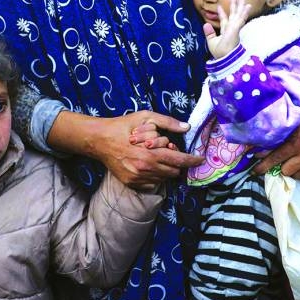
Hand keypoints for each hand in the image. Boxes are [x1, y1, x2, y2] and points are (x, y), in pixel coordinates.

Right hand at [83, 111, 201, 188]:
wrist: (99, 140)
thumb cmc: (123, 126)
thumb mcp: (145, 116)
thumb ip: (167, 122)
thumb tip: (186, 127)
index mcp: (150, 154)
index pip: (179, 160)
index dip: (192, 160)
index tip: (200, 159)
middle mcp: (145, 169)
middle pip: (173, 172)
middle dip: (176, 162)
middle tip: (168, 151)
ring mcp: (137, 178)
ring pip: (163, 178)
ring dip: (165, 168)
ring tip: (155, 156)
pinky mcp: (131, 183)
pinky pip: (152, 183)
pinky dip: (154, 175)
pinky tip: (147, 164)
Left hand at [204, 0, 250, 58]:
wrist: (224, 57)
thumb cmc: (219, 53)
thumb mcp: (211, 41)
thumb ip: (209, 33)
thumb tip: (205, 24)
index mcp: (225, 31)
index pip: (224, 20)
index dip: (222, 13)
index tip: (219, 6)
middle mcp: (231, 28)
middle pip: (233, 15)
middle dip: (234, 6)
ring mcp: (235, 28)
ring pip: (238, 14)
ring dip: (240, 6)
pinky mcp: (237, 28)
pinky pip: (241, 18)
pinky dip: (244, 12)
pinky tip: (247, 6)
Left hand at [252, 84, 299, 178]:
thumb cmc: (299, 121)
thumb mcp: (284, 130)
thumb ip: (271, 144)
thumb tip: (255, 155)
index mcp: (299, 142)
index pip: (277, 159)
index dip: (264, 166)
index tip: (255, 171)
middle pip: (287, 171)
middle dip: (282, 166)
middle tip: (283, 158)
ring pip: (298, 176)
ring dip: (294, 169)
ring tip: (295, 159)